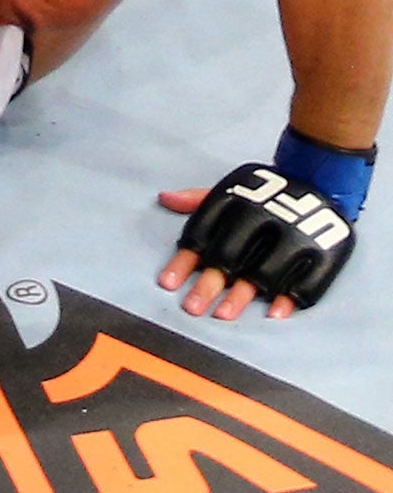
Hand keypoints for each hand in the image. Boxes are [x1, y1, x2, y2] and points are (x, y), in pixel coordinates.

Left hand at [159, 162, 356, 317]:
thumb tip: (165, 198)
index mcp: (238, 200)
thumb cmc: (267, 191)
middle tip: (191, 307)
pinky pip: (308, 280)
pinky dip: (290, 298)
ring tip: (223, 315)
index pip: (203, 233)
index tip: (167, 283)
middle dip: (208, 284)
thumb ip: (198, 198)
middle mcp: (265, 217)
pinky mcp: (327, 252)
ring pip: (264, 272)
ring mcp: (298, 235)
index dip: (184, 260)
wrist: (322, 177)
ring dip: (242, 295)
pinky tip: (273, 313)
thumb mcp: (234, 188)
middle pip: (230, 256)